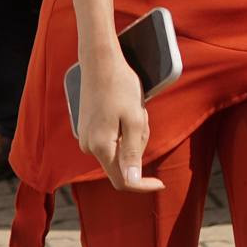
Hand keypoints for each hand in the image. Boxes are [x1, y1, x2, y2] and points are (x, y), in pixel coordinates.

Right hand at [77, 51, 164, 194]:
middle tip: (141, 117)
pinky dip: (123, 129)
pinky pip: (111, 139)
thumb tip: (131, 182)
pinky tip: (123, 109)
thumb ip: (132, 153)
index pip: (123, 181)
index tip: (161, 183)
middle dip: (138, 145)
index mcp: (100, 146)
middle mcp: (88, 146)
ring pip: (119, 149)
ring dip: (132, 134)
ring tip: (132, 109)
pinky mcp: (87, 128)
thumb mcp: (134, 119)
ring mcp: (86, 137)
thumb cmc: (120, 86)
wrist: (100, 61)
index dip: (142, 185)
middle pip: (123, 162)